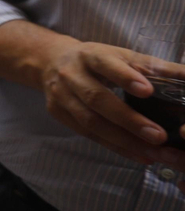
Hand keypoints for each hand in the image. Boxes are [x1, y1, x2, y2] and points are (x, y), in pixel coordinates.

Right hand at [37, 39, 184, 167]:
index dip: (125, 77)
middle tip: (159, 136)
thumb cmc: (97, 60)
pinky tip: (139, 156)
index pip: (106, 64)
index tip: (148, 91)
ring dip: (124, 141)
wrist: (51, 62)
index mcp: (90, 55)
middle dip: (129, 120)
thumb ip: (153, 66)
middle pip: (97, 99)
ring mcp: (62, 96)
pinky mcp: (59, 115)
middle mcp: (71, 75)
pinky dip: (116, 147)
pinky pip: (89, 135)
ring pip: (91, 122)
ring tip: (154, 153)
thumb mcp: (121, 55)